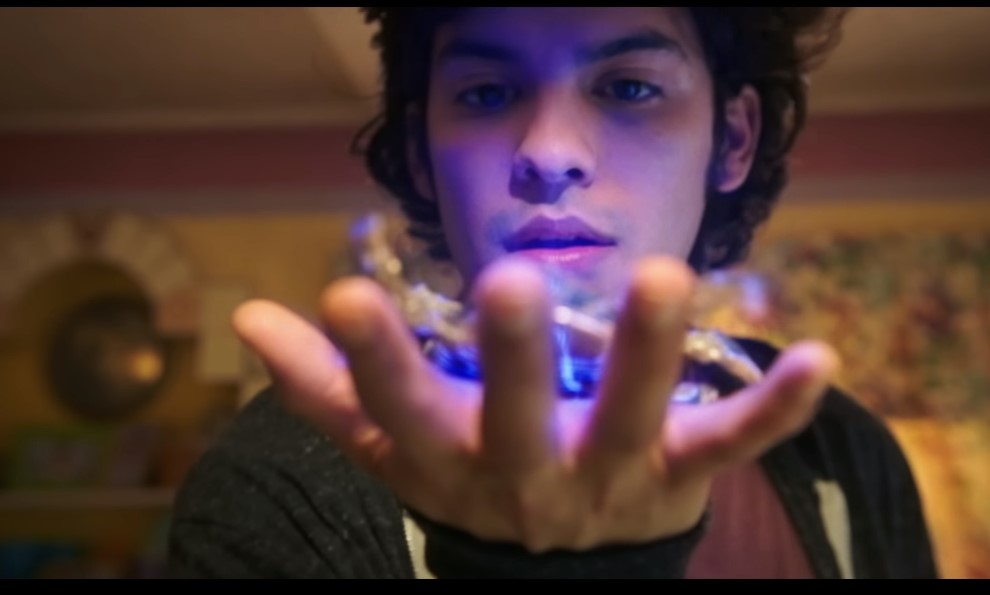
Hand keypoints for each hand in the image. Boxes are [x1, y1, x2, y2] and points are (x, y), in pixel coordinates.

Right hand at [232, 256, 838, 552]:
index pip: (395, 408)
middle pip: (516, 416)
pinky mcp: (680, 473)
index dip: (367, 362)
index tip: (341, 297)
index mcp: (448, 455)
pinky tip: (819, 357)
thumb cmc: (467, 478)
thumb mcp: (389, 444)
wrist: (554, 573)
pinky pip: (733, 445)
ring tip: (665, 277)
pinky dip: (777, 407)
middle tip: (507, 284)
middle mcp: (527, 469)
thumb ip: (321, 388)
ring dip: (651, 351)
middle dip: (510, 359)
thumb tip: (248, 318)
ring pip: (633, 415)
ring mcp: (611, 473)